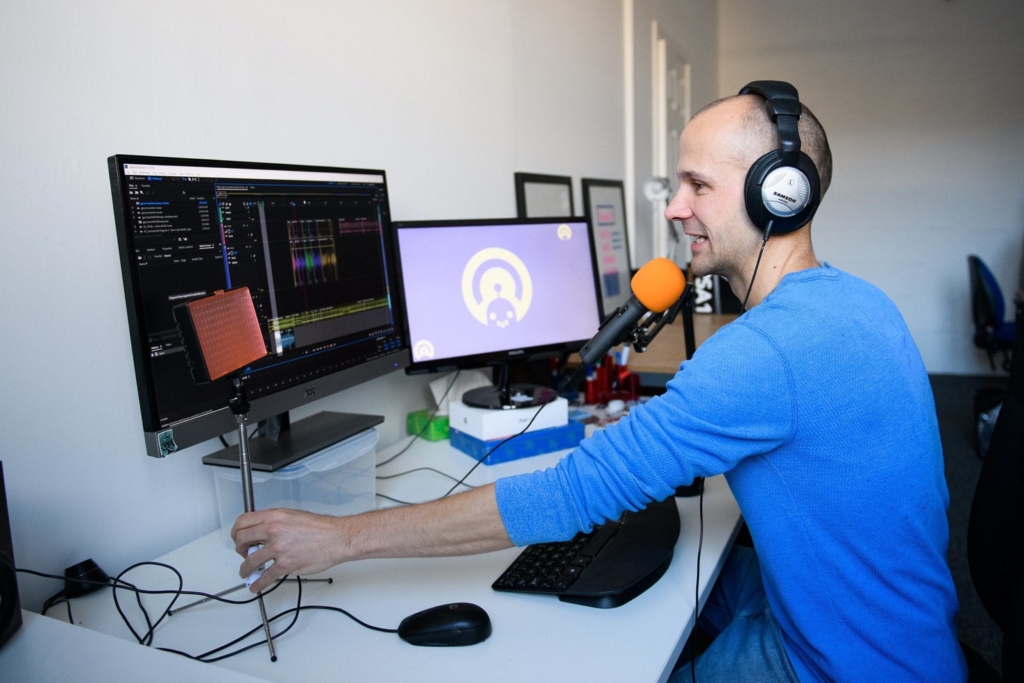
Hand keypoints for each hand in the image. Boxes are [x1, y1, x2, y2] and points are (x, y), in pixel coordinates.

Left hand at [231, 508, 346, 592]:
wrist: (336, 538)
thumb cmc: (320, 527)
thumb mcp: (293, 516)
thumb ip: (275, 522)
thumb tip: (261, 532)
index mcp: (274, 516)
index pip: (243, 522)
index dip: (236, 532)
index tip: (238, 538)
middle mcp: (273, 530)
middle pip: (241, 540)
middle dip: (238, 549)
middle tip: (242, 554)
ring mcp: (279, 548)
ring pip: (250, 561)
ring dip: (245, 569)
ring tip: (246, 572)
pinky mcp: (286, 565)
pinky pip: (265, 577)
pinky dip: (258, 584)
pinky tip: (256, 586)